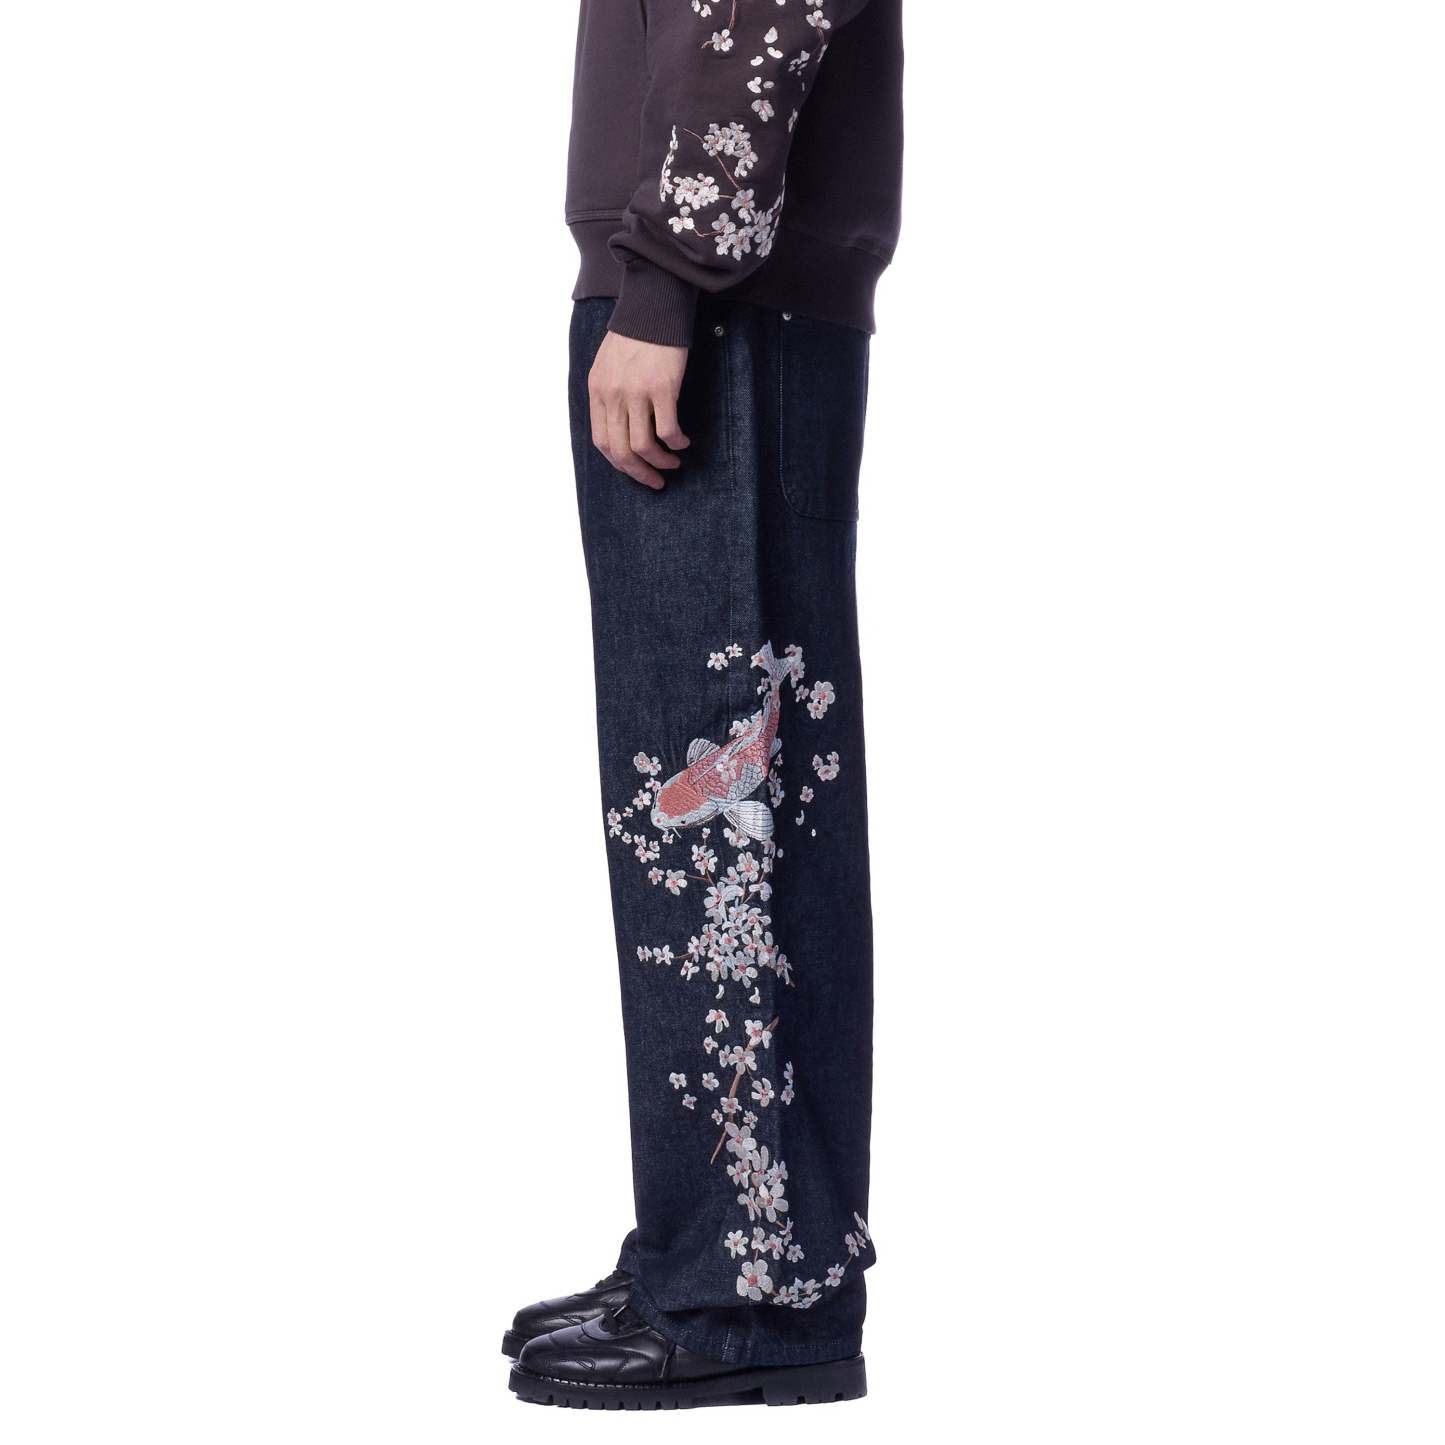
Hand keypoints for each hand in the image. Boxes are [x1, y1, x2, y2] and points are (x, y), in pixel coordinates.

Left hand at [588, 331, 690, 489]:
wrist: (652, 307)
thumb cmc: (634, 335)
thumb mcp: (607, 365)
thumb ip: (609, 394)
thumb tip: (620, 425)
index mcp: (598, 391)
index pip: (602, 441)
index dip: (619, 463)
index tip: (634, 470)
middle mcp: (613, 395)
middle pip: (621, 450)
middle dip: (639, 473)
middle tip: (655, 480)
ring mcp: (637, 393)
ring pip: (643, 446)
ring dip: (660, 462)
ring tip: (673, 463)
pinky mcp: (662, 388)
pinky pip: (667, 430)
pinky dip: (676, 443)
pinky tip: (683, 442)